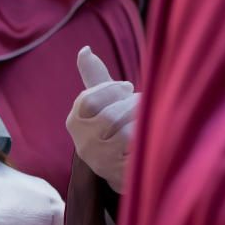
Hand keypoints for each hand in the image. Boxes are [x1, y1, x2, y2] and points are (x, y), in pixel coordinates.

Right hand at [66, 46, 139, 192]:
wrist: (123, 169)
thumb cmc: (115, 128)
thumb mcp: (104, 102)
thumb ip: (96, 78)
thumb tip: (84, 50)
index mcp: (75, 122)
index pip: (88, 99)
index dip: (111, 90)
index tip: (127, 88)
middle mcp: (82, 143)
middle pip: (109, 116)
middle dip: (132, 106)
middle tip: (142, 107)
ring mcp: (100, 161)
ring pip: (126, 134)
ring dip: (143, 124)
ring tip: (147, 124)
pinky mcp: (120, 174)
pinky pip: (139, 151)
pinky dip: (149, 142)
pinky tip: (149, 142)